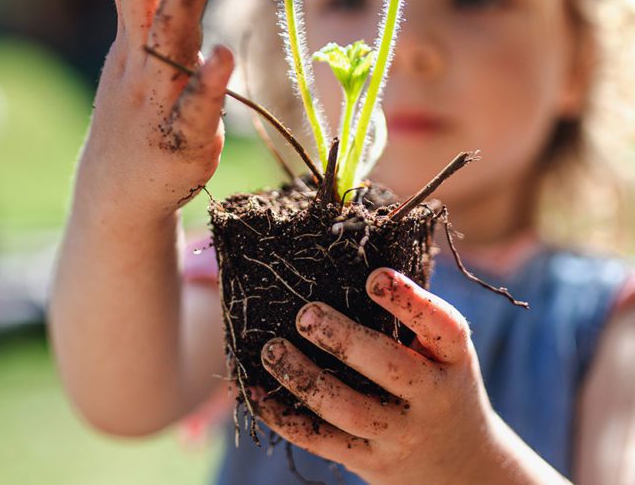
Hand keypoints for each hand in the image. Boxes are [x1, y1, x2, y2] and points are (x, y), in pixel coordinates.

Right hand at [79, 0, 233, 221]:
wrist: (118, 195)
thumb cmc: (138, 116)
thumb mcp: (137, 58)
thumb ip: (152, 13)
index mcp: (132, 39)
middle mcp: (139, 60)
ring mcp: (156, 98)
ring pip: (169, 36)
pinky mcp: (181, 139)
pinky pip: (194, 109)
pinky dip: (206, 83)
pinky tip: (220, 55)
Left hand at [255, 268, 509, 484]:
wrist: (463, 467)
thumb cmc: (439, 382)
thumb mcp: (443, 351)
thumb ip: (409, 315)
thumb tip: (346, 254)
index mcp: (453, 359)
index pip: (442, 326)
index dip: (410, 301)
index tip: (374, 276)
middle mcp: (432, 398)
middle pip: (390, 369)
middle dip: (345, 341)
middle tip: (305, 314)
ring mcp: (400, 434)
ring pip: (349, 410)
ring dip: (305, 379)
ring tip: (271, 350)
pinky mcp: (369, 459)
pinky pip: (322, 440)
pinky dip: (284, 416)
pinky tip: (255, 392)